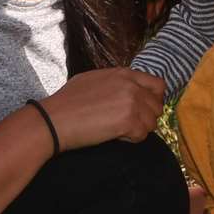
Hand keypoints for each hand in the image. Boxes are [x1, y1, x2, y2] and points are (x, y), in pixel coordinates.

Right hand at [40, 68, 165, 149]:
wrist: (55, 119)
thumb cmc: (67, 101)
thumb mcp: (93, 79)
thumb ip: (115, 82)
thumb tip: (126, 89)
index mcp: (124, 73)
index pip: (158, 85)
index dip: (153, 100)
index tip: (143, 110)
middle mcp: (131, 85)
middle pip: (157, 106)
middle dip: (146, 118)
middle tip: (128, 125)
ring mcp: (132, 102)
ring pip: (152, 123)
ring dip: (138, 130)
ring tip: (118, 130)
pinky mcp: (129, 121)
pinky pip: (142, 135)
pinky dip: (130, 139)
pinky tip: (113, 136)